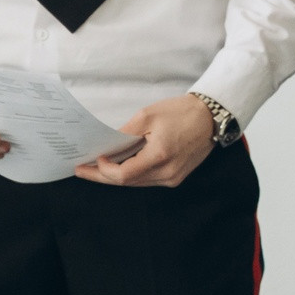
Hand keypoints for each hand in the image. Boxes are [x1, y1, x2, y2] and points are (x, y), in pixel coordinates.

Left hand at [75, 93, 213, 187]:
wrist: (212, 117)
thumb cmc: (182, 112)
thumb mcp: (148, 115)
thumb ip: (125, 133)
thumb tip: (107, 146)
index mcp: (160, 156)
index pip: (123, 175)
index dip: (104, 170)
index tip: (94, 159)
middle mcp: (167, 172)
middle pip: (127, 182)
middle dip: (103, 176)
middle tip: (83, 170)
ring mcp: (173, 177)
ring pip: (136, 183)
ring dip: (116, 176)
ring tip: (97, 168)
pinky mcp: (176, 176)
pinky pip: (148, 180)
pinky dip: (132, 175)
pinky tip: (121, 167)